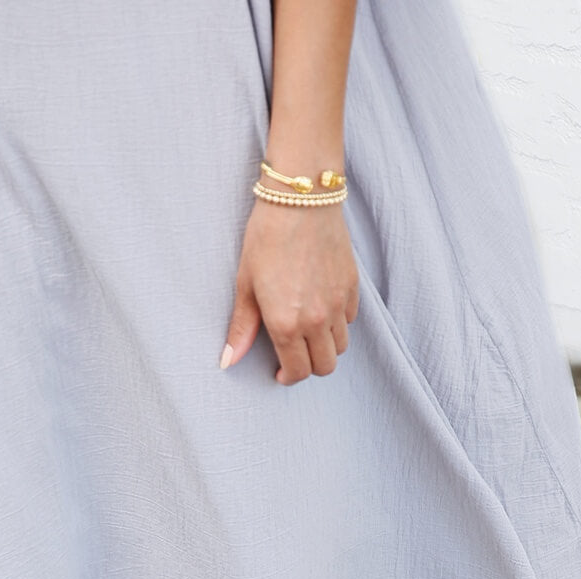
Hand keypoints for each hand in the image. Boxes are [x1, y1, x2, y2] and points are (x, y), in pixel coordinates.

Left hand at [221, 197, 358, 383]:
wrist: (302, 199)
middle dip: (309, 368)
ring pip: (342, 346)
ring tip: (308, 334)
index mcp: (286, 324)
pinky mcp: (352, 286)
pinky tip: (322, 310)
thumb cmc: (267, 238)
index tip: (280, 372)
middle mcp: (317, 319)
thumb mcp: (245, 284)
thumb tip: (228, 361)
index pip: (297, 371)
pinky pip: (351, 320)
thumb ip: (241, 328)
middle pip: (325, 366)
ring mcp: (338, 303)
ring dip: (326, 348)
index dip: (287, 377)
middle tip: (294, 357)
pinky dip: (339, 323)